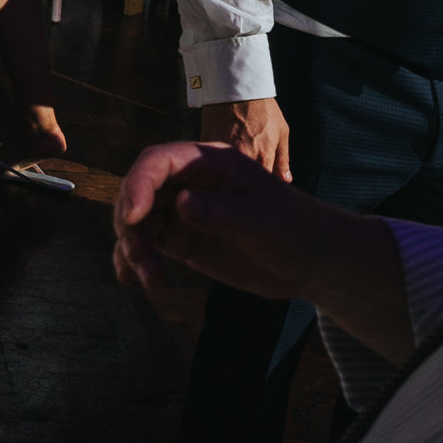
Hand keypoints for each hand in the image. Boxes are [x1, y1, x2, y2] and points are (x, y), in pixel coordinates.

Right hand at [113, 142, 339, 302]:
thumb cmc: (296, 229)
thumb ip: (222, 211)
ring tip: (148, 277)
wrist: (312, 262)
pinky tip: (130, 280)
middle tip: (139, 254)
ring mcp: (183, 211)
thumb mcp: (262, 219)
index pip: (159, 162)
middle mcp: (188, 182)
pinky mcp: (182, 240)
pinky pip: (148, 245)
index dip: (138, 184)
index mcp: (208, 162)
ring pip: (139, 221)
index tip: (133, 218)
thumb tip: (181, 204)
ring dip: (132, 247)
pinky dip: (134, 261)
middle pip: (140, 191)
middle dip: (131, 222)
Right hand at [201, 97, 291, 181]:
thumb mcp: (281, 131)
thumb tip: (286, 179)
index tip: (262, 186)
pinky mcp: (207, 145)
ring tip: (232, 166)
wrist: (235, 88)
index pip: (264, 183)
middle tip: (246, 177)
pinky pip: (213, 161)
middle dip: (245, 183)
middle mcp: (243, 157)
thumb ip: (282, 159)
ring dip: (229, 174)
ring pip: (226, 173)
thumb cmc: (262, 108)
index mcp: (263, 157)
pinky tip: (220, 156)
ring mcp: (223, 152)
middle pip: (243, 182)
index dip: (263, 187)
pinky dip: (216, 163)